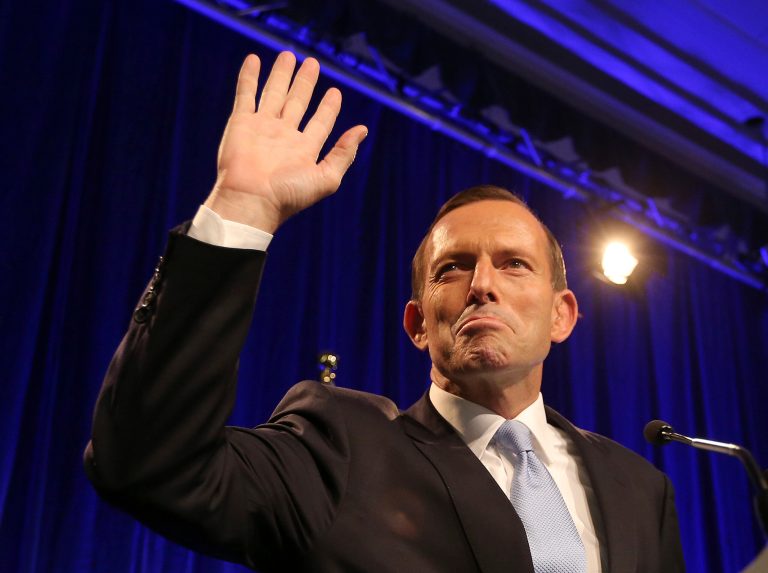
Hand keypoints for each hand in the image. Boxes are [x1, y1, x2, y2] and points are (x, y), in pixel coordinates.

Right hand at [204, 52, 367, 232]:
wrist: (251, 200)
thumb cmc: (289, 194)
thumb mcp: (327, 178)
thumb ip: (344, 154)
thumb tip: (363, 130)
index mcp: (304, 150)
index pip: (320, 122)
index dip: (328, 107)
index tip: (335, 92)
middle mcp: (284, 136)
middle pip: (297, 102)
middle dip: (305, 83)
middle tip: (312, 63)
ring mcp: (262, 127)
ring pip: (274, 93)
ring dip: (281, 74)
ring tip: (288, 55)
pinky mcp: (241, 122)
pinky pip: (246, 94)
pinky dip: (249, 76)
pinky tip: (254, 60)